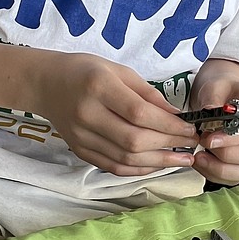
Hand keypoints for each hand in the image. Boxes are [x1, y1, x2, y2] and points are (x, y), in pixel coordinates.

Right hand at [31, 52, 198, 175]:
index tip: (189, 129)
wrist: (46, 83)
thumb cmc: (86, 71)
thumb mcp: (119, 70)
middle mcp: (88, 114)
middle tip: (191, 145)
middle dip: (168, 145)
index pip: (139, 113)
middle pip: (134, 140)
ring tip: (182, 160)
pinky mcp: (80, 150)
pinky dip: (138, 169)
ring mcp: (81, 136)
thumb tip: (175, 116)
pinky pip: (112, 166)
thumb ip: (147, 93)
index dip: (168, 125)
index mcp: (99, 87)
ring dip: (158, 162)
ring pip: (125, 158)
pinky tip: (156, 165)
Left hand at [189, 79, 238, 185]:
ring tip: (199, 157)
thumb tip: (209, 111)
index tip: (211, 139)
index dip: (236, 138)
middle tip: (204, 144)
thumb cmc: (220, 89)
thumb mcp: (214, 85)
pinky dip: (217, 175)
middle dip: (227, 155)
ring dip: (222, 169)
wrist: (221, 96)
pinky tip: (203, 162)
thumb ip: (212, 97)